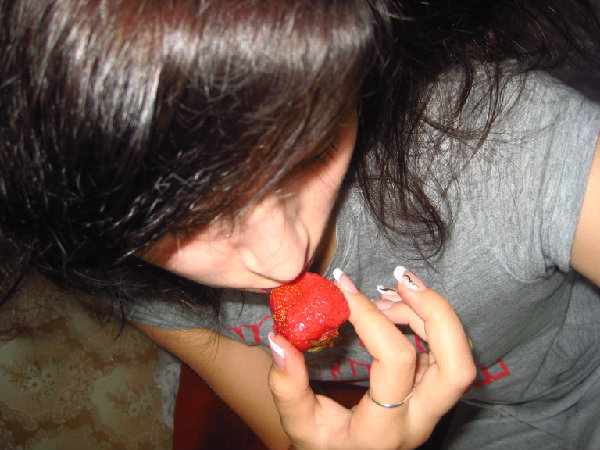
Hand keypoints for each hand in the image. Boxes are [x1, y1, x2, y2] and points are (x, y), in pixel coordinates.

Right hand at [267, 267, 475, 449]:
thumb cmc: (325, 445)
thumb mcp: (300, 424)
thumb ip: (287, 387)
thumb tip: (279, 339)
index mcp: (385, 430)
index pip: (396, 360)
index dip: (371, 317)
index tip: (342, 289)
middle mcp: (420, 420)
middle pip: (457, 366)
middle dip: (434, 313)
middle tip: (398, 282)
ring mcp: (435, 408)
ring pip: (461, 355)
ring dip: (431, 313)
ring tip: (388, 293)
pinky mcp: (435, 392)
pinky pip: (448, 351)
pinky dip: (429, 320)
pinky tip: (398, 307)